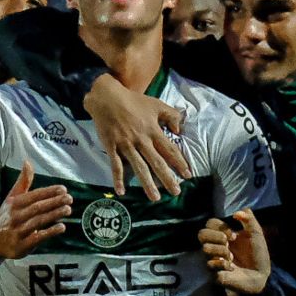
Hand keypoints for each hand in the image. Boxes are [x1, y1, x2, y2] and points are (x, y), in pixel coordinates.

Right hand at [0, 160, 71, 259]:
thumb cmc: (6, 217)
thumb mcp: (12, 198)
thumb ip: (23, 182)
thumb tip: (27, 161)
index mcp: (14, 204)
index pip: (34, 195)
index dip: (49, 192)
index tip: (63, 189)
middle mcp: (15, 216)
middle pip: (37, 208)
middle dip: (54, 202)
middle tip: (69, 198)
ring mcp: (18, 231)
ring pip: (38, 221)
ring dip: (54, 215)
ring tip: (68, 209)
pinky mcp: (22, 246)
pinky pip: (37, 238)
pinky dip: (49, 232)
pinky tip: (62, 227)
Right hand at [85, 74, 191, 201]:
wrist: (107, 97)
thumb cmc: (133, 101)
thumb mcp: (156, 104)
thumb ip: (171, 116)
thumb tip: (179, 130)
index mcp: (153, 130)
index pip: (169, 150)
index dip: (179, 163)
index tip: (188, 175)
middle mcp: (141, 140)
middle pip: (157, 162)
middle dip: (167, 178)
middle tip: (176, 192)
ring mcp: (126, 145)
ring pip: (139, 167)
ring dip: (147, 183)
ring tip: (155, 198)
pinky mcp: (112, 147)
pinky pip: (115, 166)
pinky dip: (118, 179)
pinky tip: (121, 192)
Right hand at [199, 209, 270, 293]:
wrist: (261, 275)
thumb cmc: (257, 254)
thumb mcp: (256, 234)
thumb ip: (249, 220)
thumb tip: (236, 212)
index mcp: (223, 235)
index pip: (210, 224)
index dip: (220, 226)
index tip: (233, 235)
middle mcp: (215, 246)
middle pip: (201, 234)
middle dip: (216, 236)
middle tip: (228, 243)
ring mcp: (213, 260)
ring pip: (205, 249)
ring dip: (221, 251)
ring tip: (232, 257)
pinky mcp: (214, 273)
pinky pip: (210, 264)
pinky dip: (223, 264)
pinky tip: (231, 268)